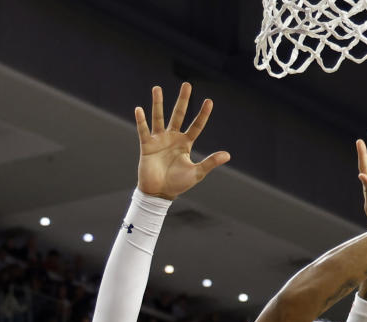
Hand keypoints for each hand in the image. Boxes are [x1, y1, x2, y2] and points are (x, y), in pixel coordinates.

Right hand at [134, 82, 229, 199]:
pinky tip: (139, 109)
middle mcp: (173, 137)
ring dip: (158, 103)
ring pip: (159, 117)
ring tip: (157, 88)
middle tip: (187, 85)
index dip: (203, 114)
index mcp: (186, 143)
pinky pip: (143, 130)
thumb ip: (210, 162)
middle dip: (183, 100)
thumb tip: (228, 155)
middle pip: (178, 115)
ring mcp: (159, 140)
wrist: (160, 192)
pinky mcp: (147, 145)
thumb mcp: (197, 173)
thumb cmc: (178, 183)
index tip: (209, 101)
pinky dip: (141, 121)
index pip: (196, 125)